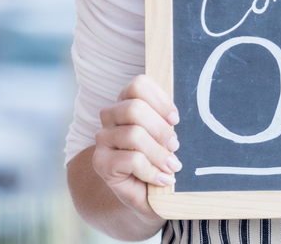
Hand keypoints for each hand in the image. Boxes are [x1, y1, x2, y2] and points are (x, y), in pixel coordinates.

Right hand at [91, 74, 180, 222]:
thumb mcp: (170, 138)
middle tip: (176, 145)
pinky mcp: (100, 162)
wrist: (148, 195)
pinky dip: (152, 171)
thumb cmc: (162, 160)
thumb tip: (180, 118)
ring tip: (173, 166)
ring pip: (134, 135)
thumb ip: (171, 122)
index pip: (138, 85)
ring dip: (160, 154)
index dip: (160, 101)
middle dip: (161, 129)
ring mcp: (103, 139)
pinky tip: (163, 179)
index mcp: (128, 102)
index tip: (176, 120)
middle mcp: (111, 117)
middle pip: (134, 108)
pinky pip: (131, 160)